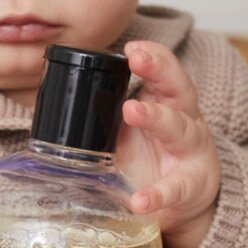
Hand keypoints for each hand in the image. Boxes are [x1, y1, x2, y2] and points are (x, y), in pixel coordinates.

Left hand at [116, 40, 220, 247]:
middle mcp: (185, 120)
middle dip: (159, 70)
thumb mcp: (133, 131)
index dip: (153, 56)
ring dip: (156, 117)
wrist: (186, 201)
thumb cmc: (156, 156)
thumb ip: (107, 115)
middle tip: (136, 59)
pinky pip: (176, 188)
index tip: (132, 46)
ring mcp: (190, 153)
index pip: (164, 71)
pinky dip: (157, 194)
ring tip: (132, 110)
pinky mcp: (191, 186)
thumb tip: (57, 103)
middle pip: (178, 88)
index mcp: (168, 103)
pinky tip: (140, 200)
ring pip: (179, 128)